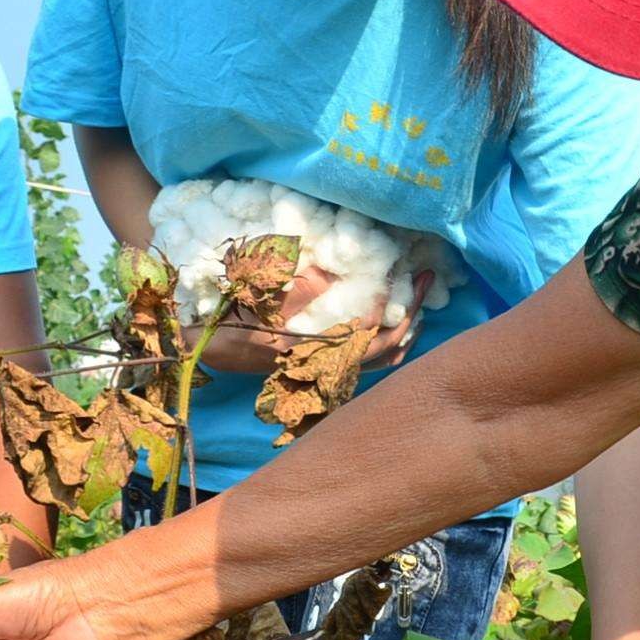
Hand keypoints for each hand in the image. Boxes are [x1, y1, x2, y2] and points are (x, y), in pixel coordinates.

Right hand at [196, 268, 428, 374]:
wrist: (211, 352)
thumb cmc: (233, 322)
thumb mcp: (261, 299)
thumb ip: (299, 288)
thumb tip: (334, 272)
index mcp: (313, 350)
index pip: (366, 330)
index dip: (385, 299)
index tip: (395, 269)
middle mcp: (327, 366)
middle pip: (389, 346)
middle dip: (413, 310)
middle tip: (428, 276)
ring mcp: (330, 370)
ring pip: (387, 359)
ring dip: (408, 327)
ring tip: (420, 295)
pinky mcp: (329, 367)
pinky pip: (375, 361)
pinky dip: (393, 341)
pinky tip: (398, 317)